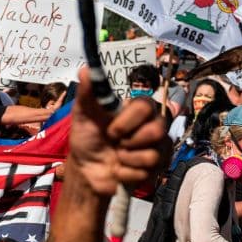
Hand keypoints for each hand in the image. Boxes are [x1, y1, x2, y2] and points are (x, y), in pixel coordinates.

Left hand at [66, 66, 166, 195]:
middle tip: (114, 143)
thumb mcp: (83, 116)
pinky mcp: (157, 168)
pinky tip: (120, 169)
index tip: (111, 130)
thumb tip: (85, 68)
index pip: (146, 106)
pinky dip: (128, 173)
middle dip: (130, 141)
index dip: (129, 120)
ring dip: (127, 159)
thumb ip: (87, 94)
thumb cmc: (87, 139)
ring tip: (116, 157)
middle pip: (158, 129)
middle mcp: (152, 125)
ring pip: (153, 154)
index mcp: (136, 110)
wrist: (86, 171)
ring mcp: (157, 147)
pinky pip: (148, 172)